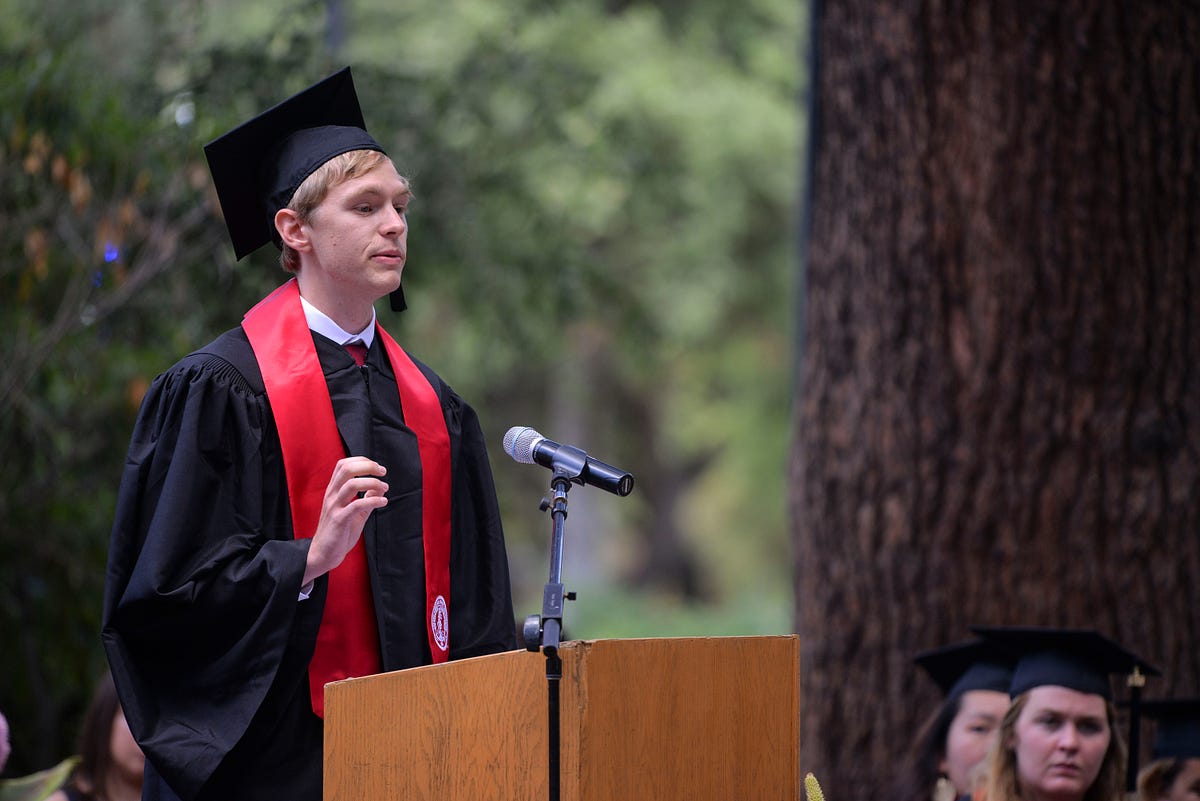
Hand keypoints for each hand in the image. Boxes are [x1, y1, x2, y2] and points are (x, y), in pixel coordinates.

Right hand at [303, 456, 387, 584]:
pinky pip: (356, 505)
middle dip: (368, 466)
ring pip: (351, 484)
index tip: (377, 468)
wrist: (324, 554)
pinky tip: (383, 503)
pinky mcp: (339, 520)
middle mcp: (332, 495)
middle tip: (383, 472)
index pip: (343, 465)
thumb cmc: (339, 532)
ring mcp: (334, 507)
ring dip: (372, 483)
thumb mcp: (356, 513)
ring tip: (385, 488)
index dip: (362, 461)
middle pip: (347, 469)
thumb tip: (380, 488)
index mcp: (334, 491)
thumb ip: (367, 499)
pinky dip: (373, 501)